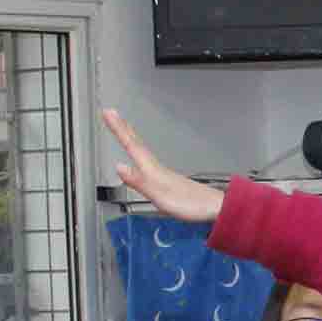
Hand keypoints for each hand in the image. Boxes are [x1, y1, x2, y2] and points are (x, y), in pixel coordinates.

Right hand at [99, 110, 223, 225]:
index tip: (107, 112)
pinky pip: (147, 159)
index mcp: (152, 169)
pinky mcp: (167, 179)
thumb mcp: (159, 196)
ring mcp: (162, 172)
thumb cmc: (189, 204)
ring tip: (122, 128)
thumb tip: (119, 166)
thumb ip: (139, 181)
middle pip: (136, 143)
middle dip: (122, 127)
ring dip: (130, 136)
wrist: (213, 208)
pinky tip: (140, 156)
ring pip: (142, 149)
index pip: (131, 144)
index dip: (118, 129)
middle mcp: (156, 167)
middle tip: (111, 113)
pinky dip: (139, 151)